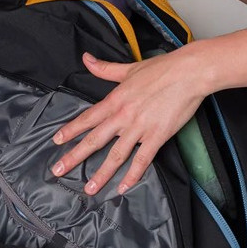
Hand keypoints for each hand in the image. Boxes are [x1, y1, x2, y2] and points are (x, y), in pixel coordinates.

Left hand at [49, 48, 205, 196]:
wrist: (189, 72)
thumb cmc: (162, 68)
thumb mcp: (129, 68)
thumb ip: (105, 68)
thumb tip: (86, 59)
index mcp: (116, 100)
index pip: (88, 118)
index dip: (71, 130)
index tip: (56, 141)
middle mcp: (123, 116)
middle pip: (94, 140)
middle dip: (74, 156)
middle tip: (58, 170)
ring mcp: (140, 128)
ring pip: (116, 155)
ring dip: (101, 173)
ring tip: (89, 188)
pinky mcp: (157, 136)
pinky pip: (142, 160)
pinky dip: (133, 175)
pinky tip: (123, 187)